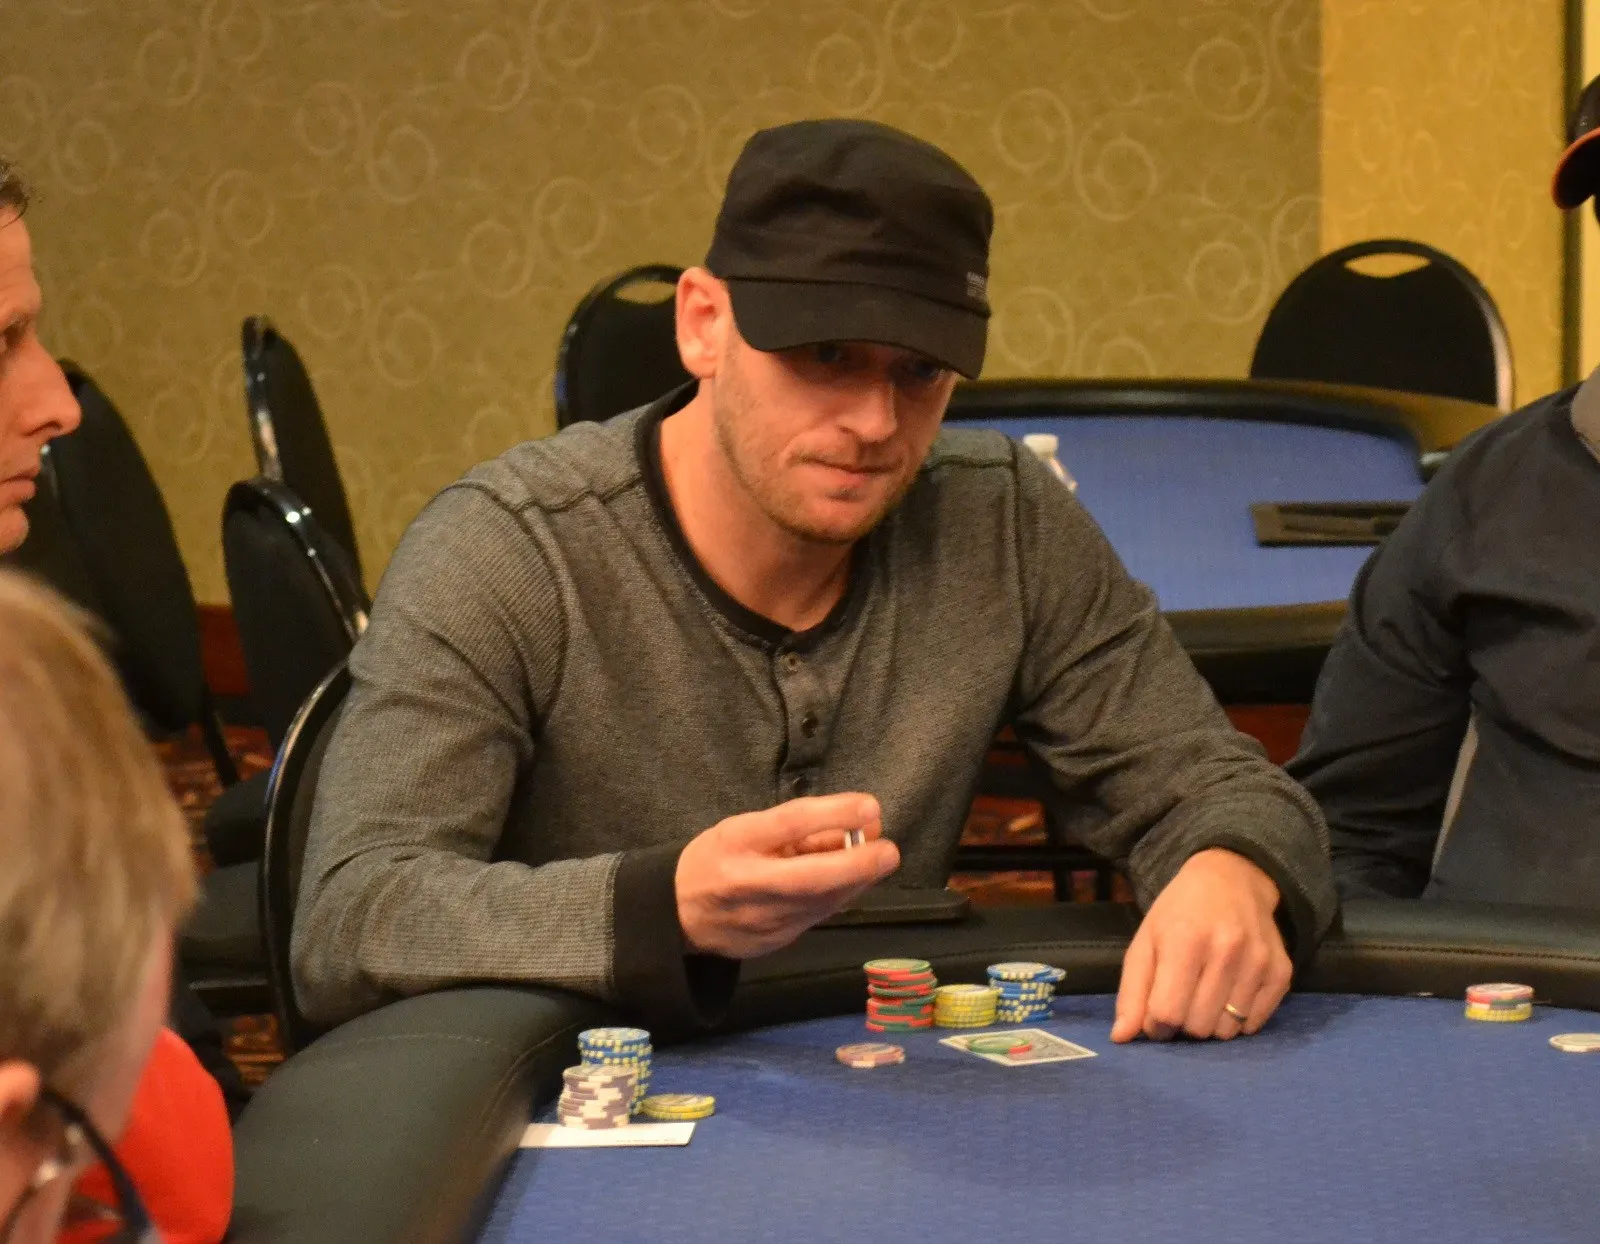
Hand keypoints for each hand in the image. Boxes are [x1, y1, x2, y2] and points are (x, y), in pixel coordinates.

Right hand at [676, 793, 899, 957]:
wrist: (678, 915)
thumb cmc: (717, 859)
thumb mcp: (744, 829)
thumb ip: (796, 829)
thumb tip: (857, 822)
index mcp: (736, 843)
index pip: (789, 824)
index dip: (834, 813)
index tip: (870, 805)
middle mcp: (749, 883)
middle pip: (811, 876)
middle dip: (858, 865)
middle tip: (889, 850)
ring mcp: (762, 919)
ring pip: (822, 902)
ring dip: (856, 880)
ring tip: (878, 859)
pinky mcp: (774, 942)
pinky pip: (815, 916)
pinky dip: (839, 896)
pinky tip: (852, 881)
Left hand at [1110, 848, 1290, 1042]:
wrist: (1232, 879)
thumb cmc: (1179, 913)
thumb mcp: (1145, 942)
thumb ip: (1131, 992)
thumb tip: (1121, 1038)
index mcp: (1184, 940)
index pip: (1167, 1013)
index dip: (1156, 1023)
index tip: (1156, 1012)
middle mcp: (1226, 950)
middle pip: (1198, 1027)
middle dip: (1183, 1023)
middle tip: (1182, 998)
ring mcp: (1258, 962)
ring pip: (1227, 1031)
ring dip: (1211, 1022)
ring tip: (1205, 993)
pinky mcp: (1281, 973)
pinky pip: (1254, 1025)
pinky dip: (1238, 1019)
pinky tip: (1229, 992)